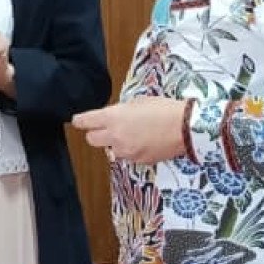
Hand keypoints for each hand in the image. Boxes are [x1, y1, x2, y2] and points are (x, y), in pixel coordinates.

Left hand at [72, 97, 186, 163]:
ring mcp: (126, 151)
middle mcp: (115, 136)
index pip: (85, 122)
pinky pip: (127, 156)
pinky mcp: (138, 161)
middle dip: (96, 133)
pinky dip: (130, 150)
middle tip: (105, 128)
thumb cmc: (164, 109)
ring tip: (131, 134)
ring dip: (114, 143)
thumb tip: (114, 116)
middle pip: (91, 140)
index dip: (80, 121)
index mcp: (112, 118)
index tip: (77, 121)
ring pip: (110, 150)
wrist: (186, 127)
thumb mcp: (138, 102)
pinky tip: (143, 141)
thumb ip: (120, 111)